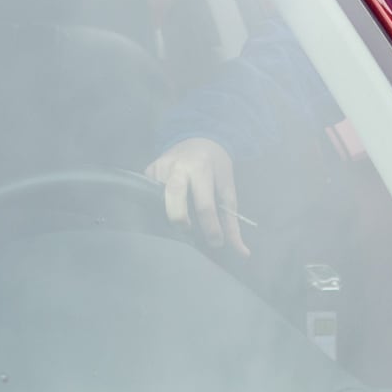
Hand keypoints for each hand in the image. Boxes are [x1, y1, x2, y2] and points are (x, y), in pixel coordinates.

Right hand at [145, 138, 246, 255]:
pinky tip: (166, 211)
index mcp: (202, 168)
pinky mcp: (148, 169)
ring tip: (178, 223)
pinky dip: (158, 206)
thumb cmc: (216, 166)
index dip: (211, 228)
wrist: (199, 137)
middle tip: (187, 231)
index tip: (215, 242)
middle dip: (180, 220)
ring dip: (167, 215)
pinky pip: (149, 194)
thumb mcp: (227, 188)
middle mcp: (178, 166)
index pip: (204, 205)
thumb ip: (232, 222)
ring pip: (157, 198)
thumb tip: (243, 253)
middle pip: (173, 197)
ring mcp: (160, 166)